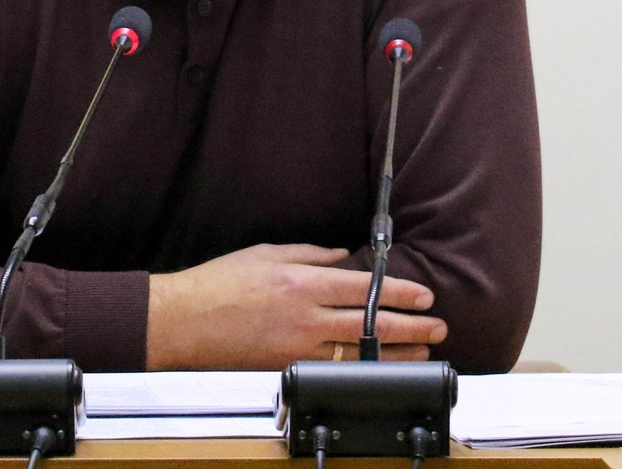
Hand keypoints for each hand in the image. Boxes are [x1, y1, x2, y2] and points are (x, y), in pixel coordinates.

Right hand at [145, 243, 445, 369]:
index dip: (399, 292)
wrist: (184, 321)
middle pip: (370, 323)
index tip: (424, 294)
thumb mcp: (267, 253)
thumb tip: (342, 257)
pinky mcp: (287, 367)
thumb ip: (310, 254)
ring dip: (396, 352)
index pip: (364, 287)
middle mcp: (304, 316)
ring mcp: (297, 347)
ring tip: (422, 350)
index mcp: (301, 282)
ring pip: (359, 353)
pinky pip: (335, 369)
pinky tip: (380, 368)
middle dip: (411, 325)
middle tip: (437, 326)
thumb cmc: (219, 283)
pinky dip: (362, 368)